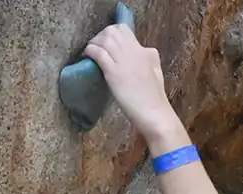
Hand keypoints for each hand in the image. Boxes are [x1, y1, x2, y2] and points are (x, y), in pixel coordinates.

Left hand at [83, 24, 175, 139]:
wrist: (155, 114)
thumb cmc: (156, 100)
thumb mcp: (156, 73)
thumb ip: (149, 60)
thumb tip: (143, 52)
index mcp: (146, 52)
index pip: (124, 30)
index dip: (112, 33)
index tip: (107, 43)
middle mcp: (134, 51)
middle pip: (112, 31)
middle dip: (101, 36)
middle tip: (96, 47)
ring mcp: (124, 61)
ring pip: (104, 39)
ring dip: (93, 42)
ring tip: (89, 52)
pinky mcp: (114, 72)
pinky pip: (98, 53)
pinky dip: (90, 51)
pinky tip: (86, 56)